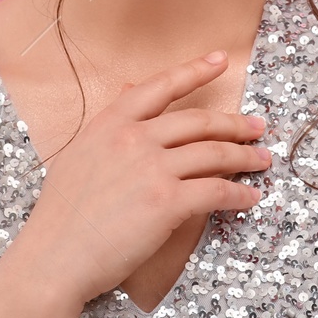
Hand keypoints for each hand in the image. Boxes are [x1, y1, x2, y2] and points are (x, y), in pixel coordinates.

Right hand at [12, 50, 269, 310]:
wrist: (54, 257)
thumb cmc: (62, 215)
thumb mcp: (79, 155)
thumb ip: (109, 126)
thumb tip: (130, 90)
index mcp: (110, 122)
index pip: (161, 86)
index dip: (194, 70)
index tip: (221, 61)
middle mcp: (134, 138)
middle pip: (199, 122)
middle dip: (235, 123)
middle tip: (257, 127)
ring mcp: (152, 168)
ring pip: (214, 154)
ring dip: (245, 157)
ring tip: (262, 160)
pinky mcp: (167, 202)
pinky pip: (216, 191)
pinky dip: (239, 194)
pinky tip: (251, 197)